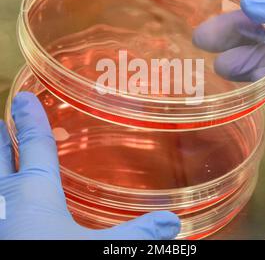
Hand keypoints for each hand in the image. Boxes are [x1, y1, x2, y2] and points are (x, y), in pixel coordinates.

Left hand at [0, 92, 179, 239]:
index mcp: (34, 192)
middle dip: (2, 134)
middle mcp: (5, 199)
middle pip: (0, 154)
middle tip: (2, 117)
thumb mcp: (100, 252)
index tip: (21, 96)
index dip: (29, 117)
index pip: (32, 143)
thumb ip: (136, 234)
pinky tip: (8, 198)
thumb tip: (172, 222)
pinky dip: (1, 188)